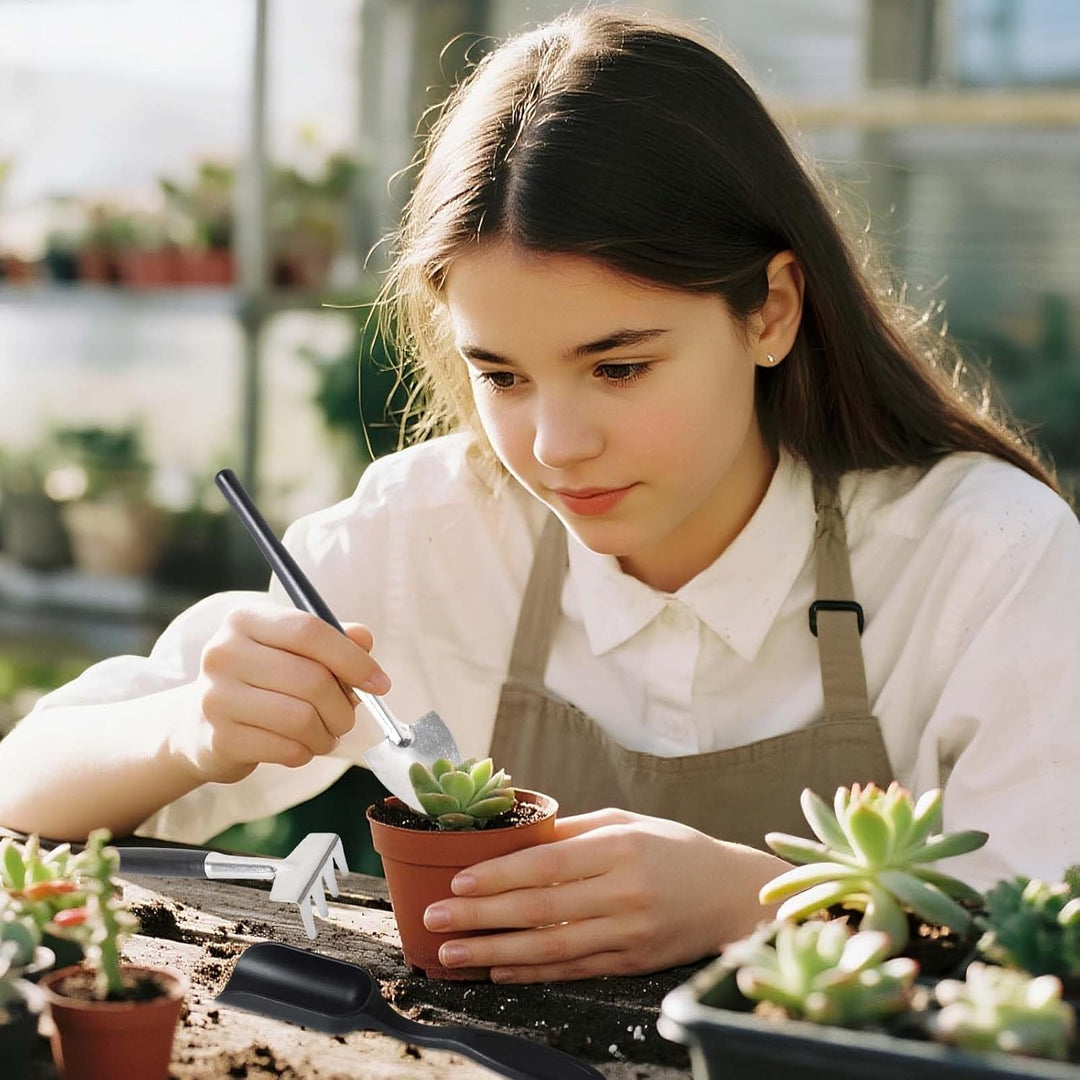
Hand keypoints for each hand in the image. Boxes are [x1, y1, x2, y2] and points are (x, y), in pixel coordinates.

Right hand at [171, 605, 391, 783]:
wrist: (200, 723)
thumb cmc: (261, 678)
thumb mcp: (293, 649)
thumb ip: (333, 640)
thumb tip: (364, 640)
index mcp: (246, 619)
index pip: (310, 632)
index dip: (353, 659)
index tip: (379, 683)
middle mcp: (224, 652)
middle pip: (311, 679)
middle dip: (343, 705)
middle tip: (347, 716)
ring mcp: (216, 697)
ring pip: (301, 718)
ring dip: (328, 733)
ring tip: (326, 733)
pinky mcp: (219, 739)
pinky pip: (286, 749)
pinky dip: (306, 751)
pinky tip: (301, 746)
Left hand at [422, 807, 789, 982]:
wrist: (731, 894)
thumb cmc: (675, 847)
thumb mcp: (628, 822)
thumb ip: (573, 830)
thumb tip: (517, 833)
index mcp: (621, 848)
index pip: (547, 863)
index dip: (499, 874)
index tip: (458, 879)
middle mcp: (624, 892)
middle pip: (540, 908)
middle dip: (481, 914)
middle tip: (436, 915)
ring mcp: (629, 932)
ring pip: (550, 947)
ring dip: (495, 951)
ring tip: (453, 951)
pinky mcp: (632, 963)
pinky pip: (573, 968)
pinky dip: (532, 970)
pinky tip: (498, 969)